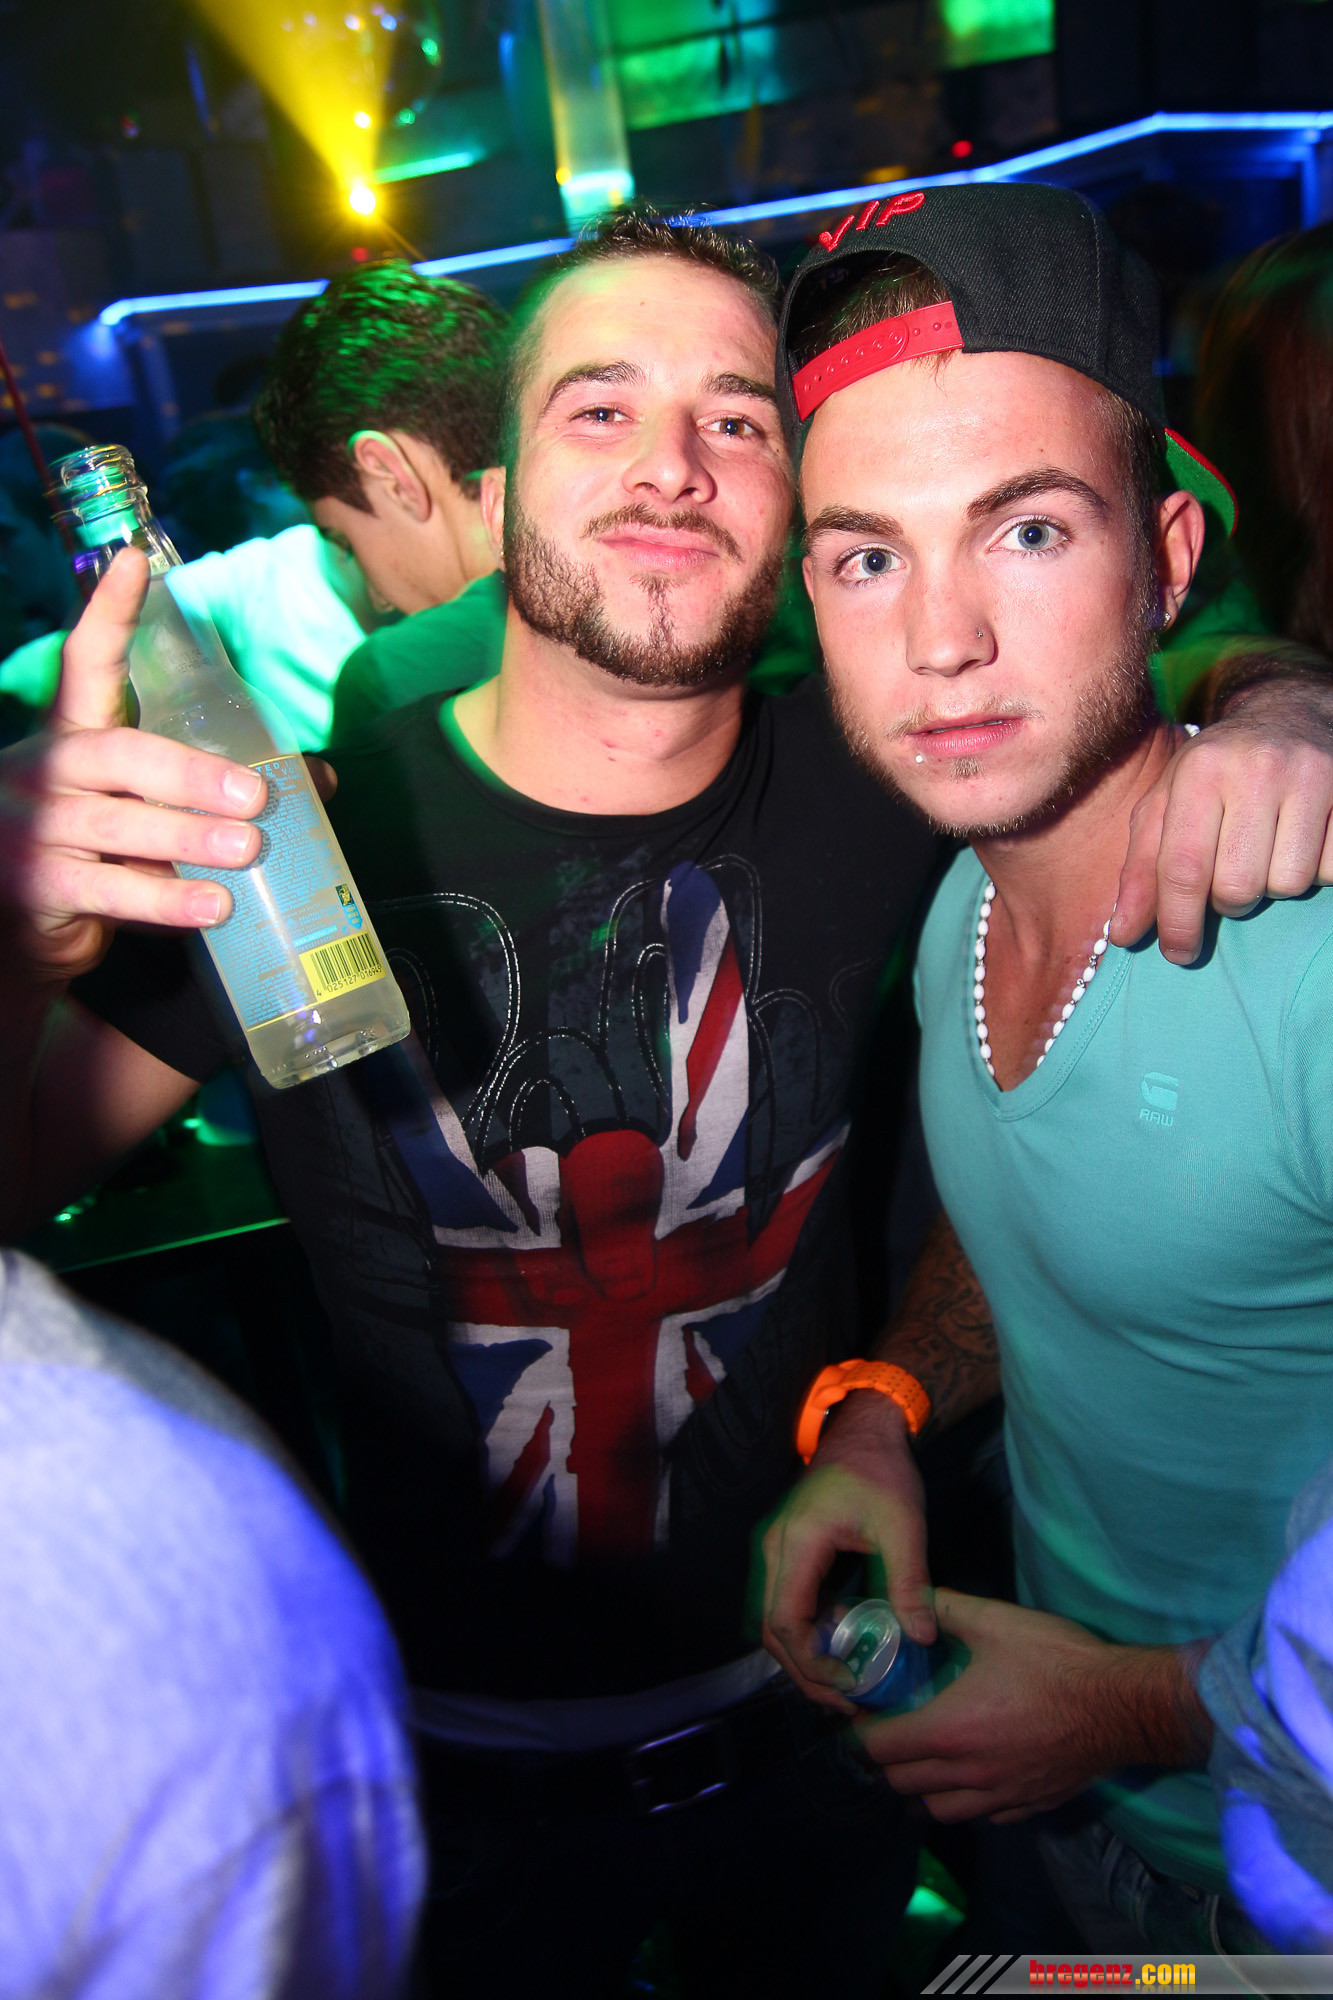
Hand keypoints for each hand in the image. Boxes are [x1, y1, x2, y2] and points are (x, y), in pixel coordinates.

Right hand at [0, 547, 298, 983]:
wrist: (18, 929)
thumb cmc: (96, 854)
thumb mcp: (144, 813)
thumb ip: (206, 794)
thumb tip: (316, 780)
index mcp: (72, 737)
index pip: (85, 664)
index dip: (108, 614)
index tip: (134, 562)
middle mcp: (47, 772)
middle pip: (119, 756)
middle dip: (191, 774)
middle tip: (256, 795)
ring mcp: (35, 829)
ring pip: (117, 824)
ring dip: (188, 837)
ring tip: (247, 849)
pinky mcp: (40, 885)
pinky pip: (109, 888)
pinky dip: (165, 898)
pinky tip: (211, 905)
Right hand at [761, 1391, 934, 1712]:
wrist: (863, 1429)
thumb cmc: (881, 1470)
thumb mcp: (903, 1525)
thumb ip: (909, 1582)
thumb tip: (922, 1638)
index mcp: (798, 1543)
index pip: (786, 1620)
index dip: (812, 1662)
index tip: (849, 1684)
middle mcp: (776, 1551)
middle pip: (773, 1630)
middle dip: (806, 1672)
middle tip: (849, 1700)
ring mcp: (778, 1552)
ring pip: (777, 1621)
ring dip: (805, 1657)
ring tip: (847, 1682)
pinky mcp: (790, 1554)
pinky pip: (789, 1604)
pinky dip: (810, 1634)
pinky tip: (843, 1647)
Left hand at [857, 1589, 1210, 1822]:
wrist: (1122, 1706)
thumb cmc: (1057, 1662)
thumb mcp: (996, 1622)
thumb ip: (948, 1609)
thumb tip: (916, 1598)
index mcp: (950, 1730)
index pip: (881, 1749)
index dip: (861, 1732)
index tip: (860, 1713)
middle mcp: (968, 1774)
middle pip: (903, 1784)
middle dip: (886, 1760)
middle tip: (889, 1729)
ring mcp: (1000, 1796)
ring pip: (940, 1809)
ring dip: (922, 1787)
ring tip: (924, 1756)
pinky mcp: (1029, 1805)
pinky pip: (982, 1815)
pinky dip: (966, 1799)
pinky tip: (973, 1774)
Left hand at [1114, 687, 1332, 962]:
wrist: (1288, 718)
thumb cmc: (1216, 775)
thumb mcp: (1167, 806)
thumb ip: (1141, 870)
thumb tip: (1123, 935)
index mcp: (1200, 771)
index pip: (1183, 869)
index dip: (1178, 922)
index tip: (1177, 953)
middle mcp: (1256, 768)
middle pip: (1237, 887)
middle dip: (1230, 900)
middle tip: (1231, 877)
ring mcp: (1311, 776)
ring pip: (1288, 884)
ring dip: (1274, 884)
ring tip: (1267, 852)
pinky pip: (1331, 870)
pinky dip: (1317, 870)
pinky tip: (1304, 841)